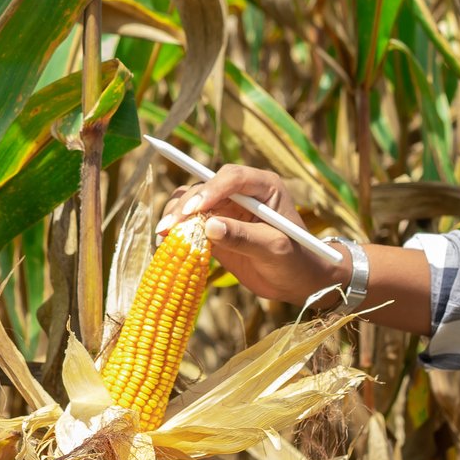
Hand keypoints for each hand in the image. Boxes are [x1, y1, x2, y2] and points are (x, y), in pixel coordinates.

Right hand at [155, 163, 344, 306]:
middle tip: (168, 227)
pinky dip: (176, 231)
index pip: (232, 178)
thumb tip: (210, 227)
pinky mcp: (215, 228)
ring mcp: (226, 209)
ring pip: (192, 202)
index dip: (210, 190)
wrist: (297, 280)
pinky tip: (165, 243)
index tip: (194, 209)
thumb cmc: (296, 260)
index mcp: (264, 186)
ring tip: (163, 234)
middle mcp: (241, 192)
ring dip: (175, 215)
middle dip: (186, 205)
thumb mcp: (274, 249)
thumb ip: (244, 237)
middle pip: (205, 187)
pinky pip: (190, 224)